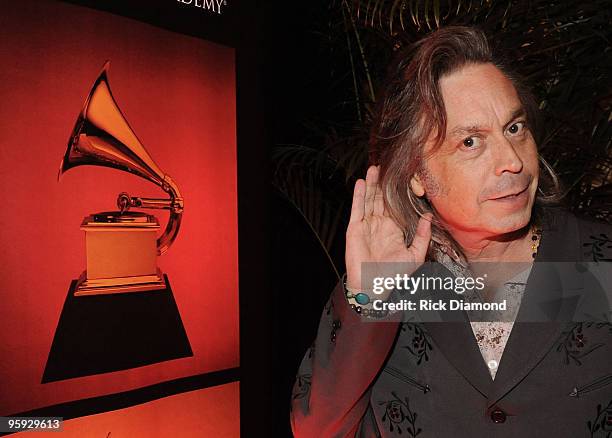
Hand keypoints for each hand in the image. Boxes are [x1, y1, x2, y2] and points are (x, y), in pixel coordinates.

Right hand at [345, 165, 431, 290]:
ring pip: (369, 200)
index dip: (397, 192)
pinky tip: (362, 183)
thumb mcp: (415, 255)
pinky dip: (359, 196)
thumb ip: (422, 236)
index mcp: (393, 229)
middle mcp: (379, 224)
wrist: (374, 287)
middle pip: (381, 199)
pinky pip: (357, 209)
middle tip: (386, 166)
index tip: (402, 177)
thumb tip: (428, 217)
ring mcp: (366, 226)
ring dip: (371, 184)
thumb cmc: (393, 275)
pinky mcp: (355, 229)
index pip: (395, 206)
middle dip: (382, 183)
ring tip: (374, 168)